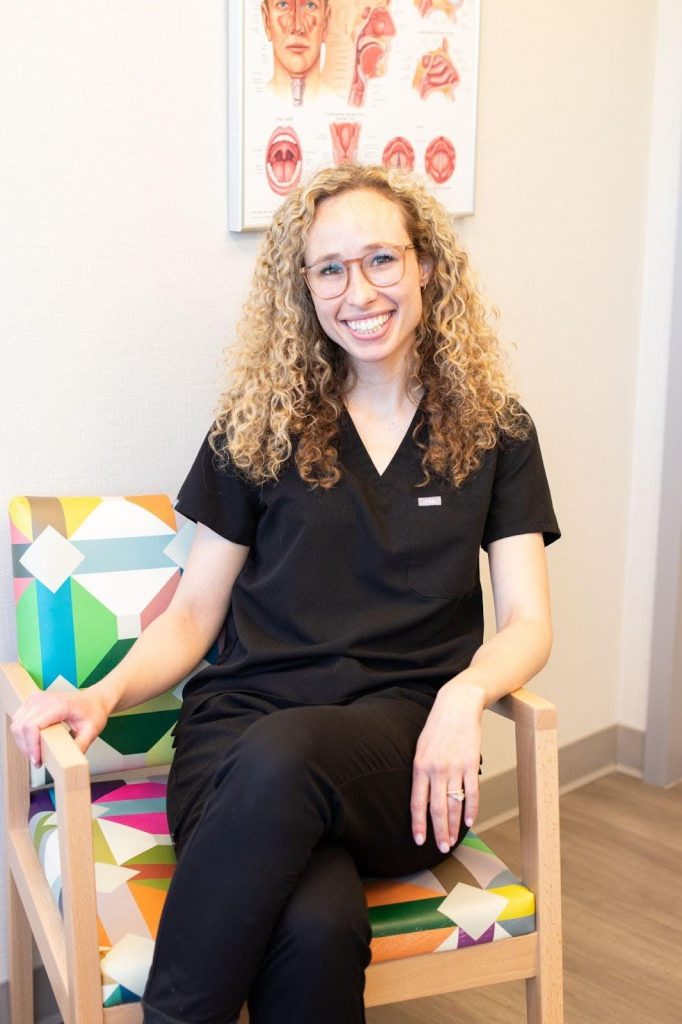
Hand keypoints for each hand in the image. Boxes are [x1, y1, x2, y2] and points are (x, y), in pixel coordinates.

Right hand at [10, 687, 108, 767]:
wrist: (94, 699)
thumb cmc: (93, 712)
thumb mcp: (92, 731)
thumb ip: (80, 746)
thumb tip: (69, 763)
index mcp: (59, 705)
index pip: (32, 726)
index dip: (31, 746)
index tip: (38, 760)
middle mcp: (44, 699)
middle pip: (21, 727)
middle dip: (26, 748)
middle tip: (38, 761)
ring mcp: (36, 698)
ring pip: (17, 724)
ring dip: (23, 743)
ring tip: (36, 754)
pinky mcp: (32, 701)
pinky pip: (18, 720)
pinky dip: (22, 735)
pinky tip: (33, 744)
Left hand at [411, 678, 483, 852]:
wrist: (457, 705)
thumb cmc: (437, 727)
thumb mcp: (420, 747)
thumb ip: (420, 772)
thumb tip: (420, 797)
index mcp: (419, 766)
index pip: (417, 802)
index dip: (418, 824)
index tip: (419, 840)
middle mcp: (436, 769)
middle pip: (436, 809)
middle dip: (438, 831)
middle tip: (441, 848)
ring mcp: (454, 767)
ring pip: (454, 804)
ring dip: (453, 826)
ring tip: (452, 841)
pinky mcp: (470, 764)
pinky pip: (472, 793)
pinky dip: (471, 810)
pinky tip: (469, 822)